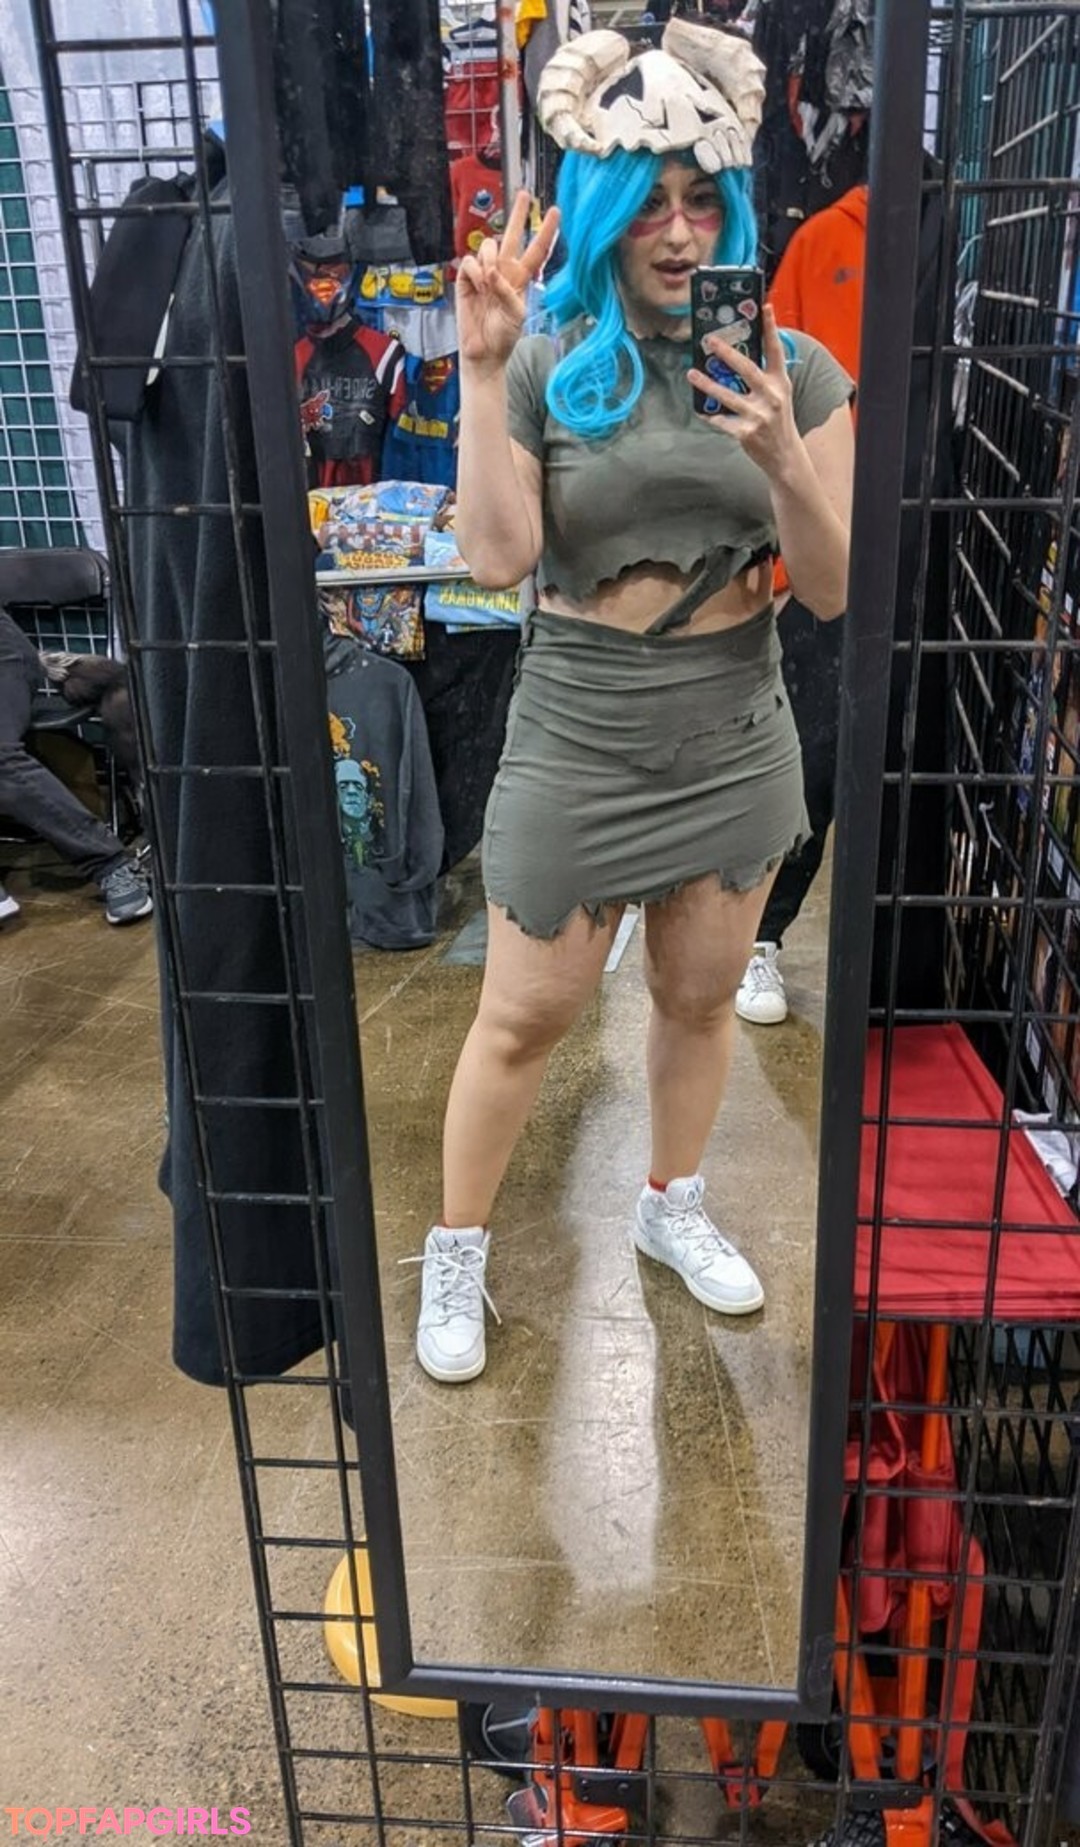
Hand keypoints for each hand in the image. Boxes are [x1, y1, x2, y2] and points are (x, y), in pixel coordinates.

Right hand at [455, 189, 560, 374]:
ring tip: (488, 282)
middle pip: (512, 235)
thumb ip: (508, 291)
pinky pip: (470, 261)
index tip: (556, 211)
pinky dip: (474, 272)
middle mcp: (504, 271)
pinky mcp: (466, 279)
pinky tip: (477, 286)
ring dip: (489, 259)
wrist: (484, 352)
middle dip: (518, 214)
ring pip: (488, 245)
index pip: (536, 250)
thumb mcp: (517, 315)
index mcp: (521, 279)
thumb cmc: (504, 336)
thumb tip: (492, 272)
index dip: (546, 231)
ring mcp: (484, 273)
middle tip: (524, 194)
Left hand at [687, 305, 797, 476]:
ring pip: (727, 396)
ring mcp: (759, 415)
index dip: (770, 328)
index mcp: (780, 382)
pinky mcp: (746, 433)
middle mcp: (771, 396)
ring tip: (691, 373)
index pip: (775, 350)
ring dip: (707, 384)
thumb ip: (764, 375)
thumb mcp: (779, 394)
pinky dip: (710, 416)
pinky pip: (722, 421)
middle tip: (710, 341)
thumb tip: (738, 354)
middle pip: (747, 369)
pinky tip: (700, 411)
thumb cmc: (778, 420)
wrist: (785, 455)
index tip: (764, 307)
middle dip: (728, 353)